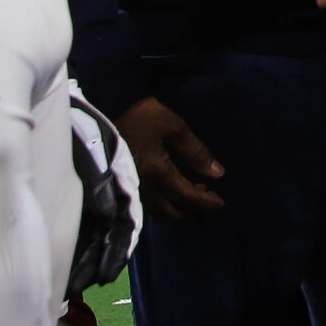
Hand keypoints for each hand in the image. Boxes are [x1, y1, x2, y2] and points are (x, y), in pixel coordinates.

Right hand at [115, 96, 223, 220]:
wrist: (105, 113)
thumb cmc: (142, 118)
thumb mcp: (174, 127)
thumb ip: (196, 151)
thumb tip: (218, 173)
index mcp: (158, 173)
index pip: (187, 197)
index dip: (206, 203)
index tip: (220, 202)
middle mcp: (145, 189)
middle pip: (172, 212)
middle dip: (192, 209)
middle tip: (207, 196)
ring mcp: (133, 189)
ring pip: (159, 211)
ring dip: (178, 207)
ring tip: (193, 191)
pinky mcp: (125, 185)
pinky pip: (149, 205)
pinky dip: (165, 203)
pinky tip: (172, 190)